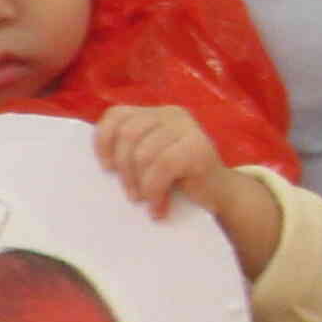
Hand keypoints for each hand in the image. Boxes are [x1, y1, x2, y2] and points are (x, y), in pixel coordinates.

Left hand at [95, 105, 282, 277]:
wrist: (221, 197)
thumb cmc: (179, 182)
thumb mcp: (150, 160)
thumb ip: (131, 150)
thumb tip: (100, 162)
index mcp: (156, 113)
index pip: (116, 115)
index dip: (103, 141)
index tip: (106, 169)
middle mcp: (172, 114)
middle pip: (127, 134)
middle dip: (123, 169)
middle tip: (131, 195)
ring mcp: (188, 128)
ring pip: (143, 152)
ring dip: (139, 184)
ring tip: (146, 201)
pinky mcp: (198, 148)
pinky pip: (162, 167)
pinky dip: (155, 192)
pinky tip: (159, 208)